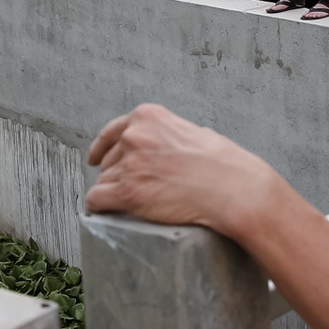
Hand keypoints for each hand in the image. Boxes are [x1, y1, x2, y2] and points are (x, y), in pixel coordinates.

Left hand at [86, 103, 293, 241]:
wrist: (234, 189)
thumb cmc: (222, 165)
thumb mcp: (190, 131)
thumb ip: (166, 135)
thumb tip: (155, 147)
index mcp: (148, 117)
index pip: (111, 132)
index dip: (101, 149)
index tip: (94, 159)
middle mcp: (134, 136)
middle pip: (108, 160)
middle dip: (118, 174)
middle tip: (139, 188)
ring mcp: (130, 164)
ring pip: (104, 181)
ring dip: (115, 193)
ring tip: (140, 202)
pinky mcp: (128, 192)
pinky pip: (96, 200)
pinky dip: (100, 207)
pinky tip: (108, 211)